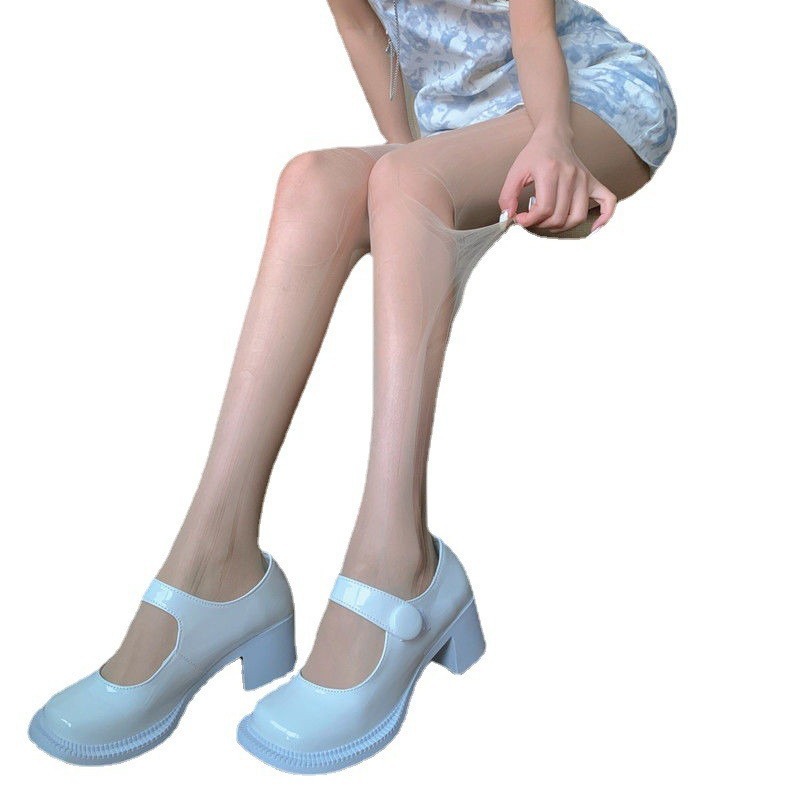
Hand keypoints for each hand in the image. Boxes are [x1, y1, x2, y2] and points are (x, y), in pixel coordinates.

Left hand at [498, 129, 616, 233]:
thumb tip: (508, 218)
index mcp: (550, 172)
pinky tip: (593, 228)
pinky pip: (608, 201)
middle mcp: (571, 175)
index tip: (520, 219)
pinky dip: (604, 218)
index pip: (544, 209)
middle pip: (560, 217)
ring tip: (549, 221)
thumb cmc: (534, 155)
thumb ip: (507, 196)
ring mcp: (585, 179)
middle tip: (533, 219)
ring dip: (561, 227)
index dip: (529, 221)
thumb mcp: (515, 172)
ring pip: (577, 216)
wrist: (554, 136)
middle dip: (542, 225)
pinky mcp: (594, 182)